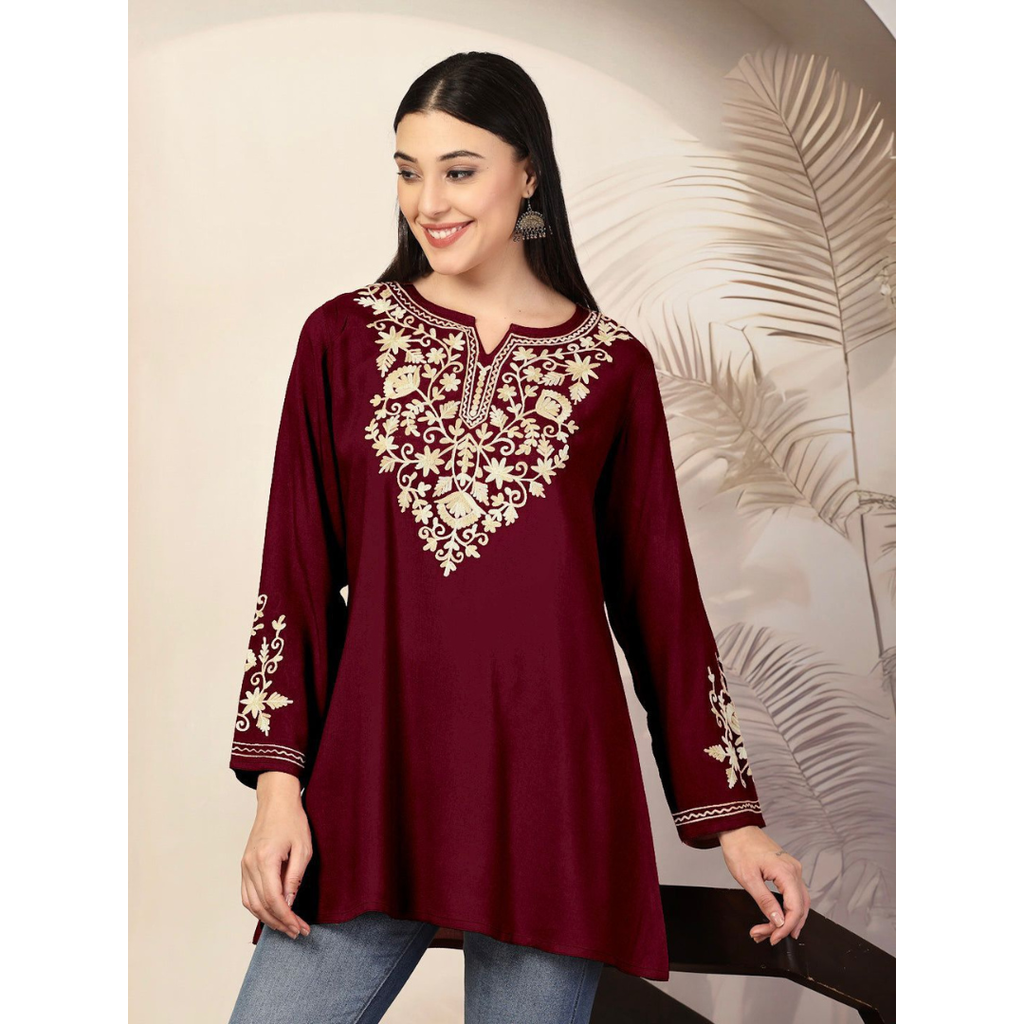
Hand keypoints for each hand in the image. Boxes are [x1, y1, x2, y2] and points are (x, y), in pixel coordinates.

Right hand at [240, 771, 312, 938]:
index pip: (273, 899)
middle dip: (279, 922)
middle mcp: (250, 865)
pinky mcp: (244, 865)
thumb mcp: (302, 849)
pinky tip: (271, 914)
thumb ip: (294, 878)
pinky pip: (247, 894)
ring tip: (286, 927)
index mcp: (265, 860)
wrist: (276, 801)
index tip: (300, 927)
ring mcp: (244, 866)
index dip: (287, 917)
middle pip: (261, 905)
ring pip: (251, 903)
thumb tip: (290, 903)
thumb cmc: (292, 821)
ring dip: (268, 918)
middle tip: (297, 931)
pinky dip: (258, 908)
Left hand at [718, 826, 809, 944]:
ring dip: (785, 919)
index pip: (796, 908)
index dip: (785, 927)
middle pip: (799, 907)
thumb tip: (779, 922)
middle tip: (766, 936)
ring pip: (797, 902)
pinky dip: (785, 908)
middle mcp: (794, 870)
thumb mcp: (748, 878)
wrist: (736, 829)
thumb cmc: (739, 848)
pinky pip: (792, 893)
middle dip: (783, 926)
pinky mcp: (786, 869)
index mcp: (787, 872)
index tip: (773, 938)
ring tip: (768, 932)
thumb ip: (765, 901)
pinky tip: (776, 917)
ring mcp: (792, 869)